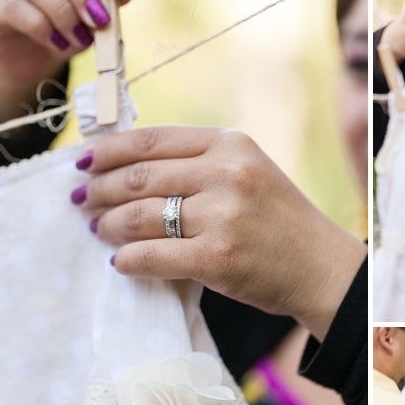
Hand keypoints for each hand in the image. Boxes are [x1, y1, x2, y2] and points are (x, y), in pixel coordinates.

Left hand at [74, 126, 366, 341]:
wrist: (320, 265)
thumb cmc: (280, 219)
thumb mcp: (248, 170)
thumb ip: (199, 162)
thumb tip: (130, 167)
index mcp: (230, 143)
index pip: (152, 140)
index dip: (109, 151)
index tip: (85, 162)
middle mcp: (225, 172)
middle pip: (139, 176)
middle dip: (100, 189)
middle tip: (84, 201)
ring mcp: (222, 216)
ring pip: (139, 216)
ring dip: (108, 225)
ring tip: (99, 230)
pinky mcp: (217, 258)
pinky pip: (151, 256)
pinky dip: (128, 260)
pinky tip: (121, 262)